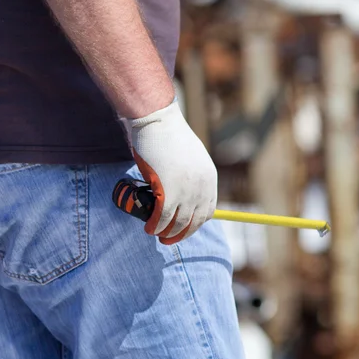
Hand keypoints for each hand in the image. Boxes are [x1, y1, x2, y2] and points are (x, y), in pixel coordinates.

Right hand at [130, 100, 217, 244]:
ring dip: (166, 232)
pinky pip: (162, 217)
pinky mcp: (168, 191)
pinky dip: (155, 225)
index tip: (183, 227)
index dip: (194, 223)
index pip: (207, 211)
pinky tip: (149, 227)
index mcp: (209, 177)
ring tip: (155, 233)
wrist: (157, 120)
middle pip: (194, 221)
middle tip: (168, 238)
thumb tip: (180, 191)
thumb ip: (189, 174)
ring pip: (178, 222)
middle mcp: (202, 186)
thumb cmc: (167, 135)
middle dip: (180, 234)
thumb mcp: (188, 156)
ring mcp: (186, 190)